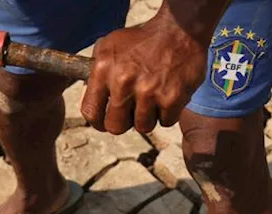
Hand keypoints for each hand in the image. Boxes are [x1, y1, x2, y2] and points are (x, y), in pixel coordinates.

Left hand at [81, 14, 209, 134]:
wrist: (181, 29)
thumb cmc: (143, 39)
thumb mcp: (110, 45)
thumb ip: (95, 71)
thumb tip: (90, 96)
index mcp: (104, 69)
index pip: (91, 112)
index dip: (98, 122)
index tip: (106, 121)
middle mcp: (123, 81)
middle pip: (115, 127)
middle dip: (124, 122)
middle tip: (133, 112)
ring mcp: (148, 91)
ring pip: (142, 127)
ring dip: (149, 117)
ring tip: (154, 97)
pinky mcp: (171, 98)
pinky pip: (165, 122)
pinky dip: (169, 113)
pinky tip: (169, 94)